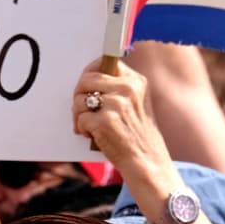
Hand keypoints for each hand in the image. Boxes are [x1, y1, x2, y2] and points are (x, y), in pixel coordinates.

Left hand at [71, 59, 171, 183]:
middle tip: (81, 110)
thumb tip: (87, 80)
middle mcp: (127, 88)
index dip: (90, 73)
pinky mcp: (105, 121)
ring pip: (80, 99)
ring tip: (89, 126)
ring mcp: (116, 104)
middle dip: (78, 95)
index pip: (105, 63)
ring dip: (79, 114)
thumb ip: (117, 88)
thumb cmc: (137, 134)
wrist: (146, 160)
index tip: (85, 85)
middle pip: (86, 79)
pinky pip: (80, 118)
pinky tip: (92, 135)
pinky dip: (82, 128)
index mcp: (136, 81)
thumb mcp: (136, 103)